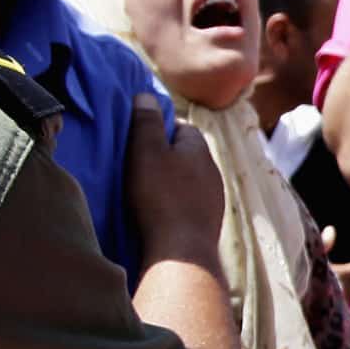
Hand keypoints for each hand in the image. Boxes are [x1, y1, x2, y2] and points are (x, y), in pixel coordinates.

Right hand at [124, 93, 231, 268]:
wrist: (181, 253)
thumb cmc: (160, 196)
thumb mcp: (146, 151)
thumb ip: (146, 122)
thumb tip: (146, 96)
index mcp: (199, 148)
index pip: (180, 127)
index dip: (158, 129)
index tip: (136, 139)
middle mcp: (212, 172)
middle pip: (185, 155)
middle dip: (164, 157)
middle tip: (136, 166)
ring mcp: (213, 200)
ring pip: (187, 182)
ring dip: (169, 184)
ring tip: (143, 192)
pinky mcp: (207, 224)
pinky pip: (187, 205)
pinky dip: (173, 205)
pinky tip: (156, 215)